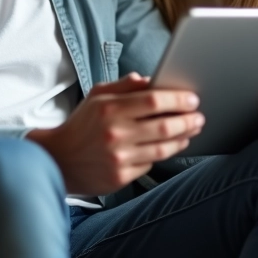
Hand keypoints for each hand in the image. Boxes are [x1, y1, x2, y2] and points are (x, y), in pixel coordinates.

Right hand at [27, 73, 203, 194]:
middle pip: (164, 126)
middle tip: (199, 116)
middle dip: (188, 121)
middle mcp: (114, 133)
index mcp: (109, 108)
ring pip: (163, 148)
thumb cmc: (82, 124)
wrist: (58, 159)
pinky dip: (163, 153)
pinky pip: (150, 164)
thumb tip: (151, 80)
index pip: (153, 101)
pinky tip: (171, 146)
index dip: (178, 100)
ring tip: (191, 131)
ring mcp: (118, 158)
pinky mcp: (120, 177)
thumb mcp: (97, 96)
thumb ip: (124, 86)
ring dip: (183, 139)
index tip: (192, 99)